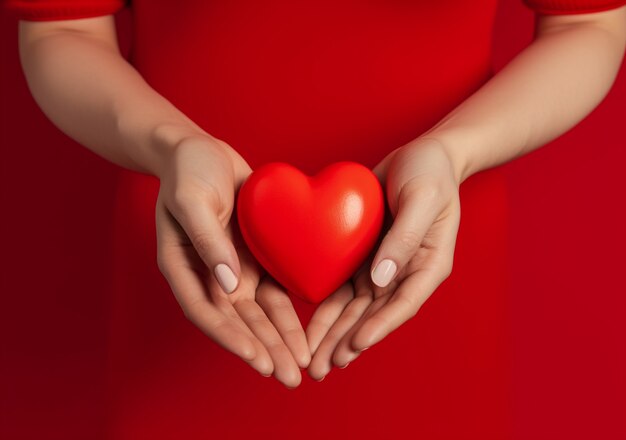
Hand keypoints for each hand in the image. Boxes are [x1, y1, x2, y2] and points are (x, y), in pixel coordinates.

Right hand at [155, 135, 309, 387]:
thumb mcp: (191, 199)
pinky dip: (289, 311)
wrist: (203, 152)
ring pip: (260, 312)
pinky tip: (308, 330)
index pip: (207, 313)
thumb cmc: (189, 171)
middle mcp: (210, 276)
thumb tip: (228, 285)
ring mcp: (234, 269)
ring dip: (280, 339)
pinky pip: (274, 288)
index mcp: (184, 267)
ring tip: (303, 365)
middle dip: (264, 350)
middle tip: (290, 377)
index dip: (231, 338)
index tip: (257, 359)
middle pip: (238, 322)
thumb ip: (207, 242)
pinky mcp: (255, 258)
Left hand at [306, 138, 460, 379]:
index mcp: (428, 265)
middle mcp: (404, 273)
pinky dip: (327, 307)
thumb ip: (405, 237)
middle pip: (373, 315)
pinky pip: (343, 286)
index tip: (356, 345)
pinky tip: (309, 326)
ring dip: (333, 333)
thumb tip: (381, 279)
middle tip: (321, 368)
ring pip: (354, 308)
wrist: (421, 156)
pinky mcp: (364, 256)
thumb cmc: (429, 173)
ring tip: (311, 359)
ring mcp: (383, 267)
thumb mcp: (422, 198)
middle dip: (347, 342)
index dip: (380, 327)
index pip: (403, 304)